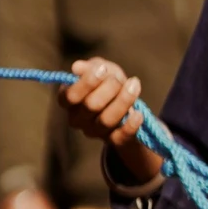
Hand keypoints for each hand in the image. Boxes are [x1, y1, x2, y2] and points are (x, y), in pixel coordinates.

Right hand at [59, 56, 163, 188]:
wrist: (126, 104)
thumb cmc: (109, 84)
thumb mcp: (103, 70)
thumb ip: (91, 67)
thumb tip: (77, 67)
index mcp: (69, 101)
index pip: (70, 96)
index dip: (86, 82)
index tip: (102, 69)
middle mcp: (77, 119)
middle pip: (91, 106)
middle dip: (109, 88)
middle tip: (119, 79)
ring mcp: (94, 131)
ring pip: (106, 120)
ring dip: (123, 100)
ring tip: (134, 85)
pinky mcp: (112, 141)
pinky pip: (120, 137)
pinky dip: (130, 125)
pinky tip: (138, 113)